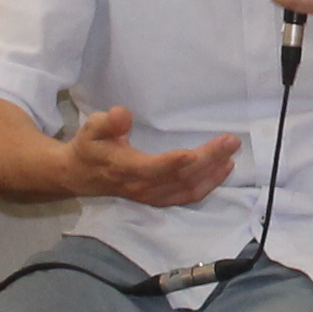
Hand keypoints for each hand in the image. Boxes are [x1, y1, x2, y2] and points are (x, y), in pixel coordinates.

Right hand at [61, 104, 240, 207]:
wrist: (81, 176)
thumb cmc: (90, 147)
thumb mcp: (91, 129)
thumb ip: (107, 122)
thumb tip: (122, 114)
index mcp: (125, 168)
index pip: (151, 168)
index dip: (171, 163)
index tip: (192, 154)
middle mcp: (141, 186)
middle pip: (179, 177)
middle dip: (208, 160)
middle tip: (230, 142)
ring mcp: (152, 195)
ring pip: (187, 189)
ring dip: (213, 174)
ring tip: (231, 155)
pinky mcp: (158, 198)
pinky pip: (187, 196)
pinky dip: (208, 186)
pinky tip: (222, 171)